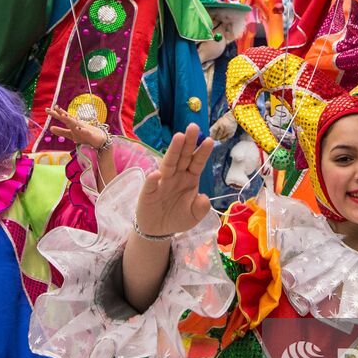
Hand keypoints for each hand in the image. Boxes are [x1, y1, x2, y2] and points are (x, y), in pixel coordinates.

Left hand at [46, 105, 107, 149]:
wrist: (99, 139)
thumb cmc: (84, 135)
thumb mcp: (71, 134)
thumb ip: (61, 131)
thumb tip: (50, 128)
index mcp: (72, 124)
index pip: (63, 118)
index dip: (55, 114)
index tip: (47, 109)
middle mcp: (77, 124)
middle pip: (68, 118)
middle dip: (61, 113)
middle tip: (55, 107)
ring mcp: (83, 128)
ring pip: (75, 123)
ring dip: (70, 119)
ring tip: (63, 115)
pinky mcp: (89, 134)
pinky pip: (85, 131)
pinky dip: (81, 130)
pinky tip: (78, 128)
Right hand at [135, 124, 214, 238]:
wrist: (158, 230)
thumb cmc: (177, 217)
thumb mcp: (193, 216)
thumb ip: (201, 208)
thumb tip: (204, 198)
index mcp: (190, 178)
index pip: (197, 162)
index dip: (202, 152)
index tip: (209, 140)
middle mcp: (177, 176)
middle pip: (183, 157)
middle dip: (188, 142)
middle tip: (193, 127)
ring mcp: (162, 182)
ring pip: (168, 163)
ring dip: (173, 151)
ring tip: (178, 137)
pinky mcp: (149, 192)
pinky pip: (151, 184)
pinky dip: (152, 179)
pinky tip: (156, 174)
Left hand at [209, 112, 237, 142]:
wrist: (232, 117)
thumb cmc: (223, 120)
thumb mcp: (218, 122)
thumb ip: (214, 127)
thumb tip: (210, 135)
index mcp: (219, 123)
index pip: (214, 130)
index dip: (212, 135)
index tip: (212, 137)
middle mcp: (224, 126)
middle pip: (218, 135)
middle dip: (216, 138)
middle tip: (215, 139)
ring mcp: (228, 130)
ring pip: (222, 138)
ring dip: (220, 138)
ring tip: (219, 137)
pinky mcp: (232, 133)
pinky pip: (227, 138)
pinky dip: (224, 138)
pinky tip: (224, 136)